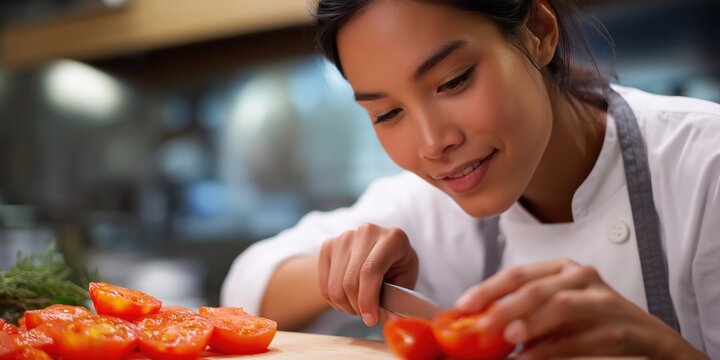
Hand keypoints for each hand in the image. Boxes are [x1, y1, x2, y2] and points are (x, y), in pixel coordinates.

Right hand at [318, 223, 417, 326]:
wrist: (380, 251)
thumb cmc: (397, 267)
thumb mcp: (406, 280)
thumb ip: (399, 300)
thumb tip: (393, 320)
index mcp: (392, 238)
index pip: (370, 270)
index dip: (368, 299)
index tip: (371, 320)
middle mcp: (366, 232)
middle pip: (350, 281)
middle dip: (358, 307)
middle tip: (368, 317)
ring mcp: (345, 237)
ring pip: (335, 287)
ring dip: (346, 306)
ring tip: (360, 307)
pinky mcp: (328, 246)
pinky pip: (325, 286)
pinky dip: (335, 301)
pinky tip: (349, 299)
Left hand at [455, 258, 706, 358]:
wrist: (650, 339)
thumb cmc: (593, 323)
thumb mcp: (555, 313)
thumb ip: (523, 315)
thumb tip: (479, 326)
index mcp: (561, 269)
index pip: (517, 274)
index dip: (487, 289)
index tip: (463, 306)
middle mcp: (581, 277)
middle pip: (535, 288)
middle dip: (504, 307)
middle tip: (481, 326)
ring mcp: (602, 299)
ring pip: (559, 306)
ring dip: (530, 324)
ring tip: (507, 339)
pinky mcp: (619, 327)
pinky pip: (580, 338)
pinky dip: (553, 350)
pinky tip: (530, 359)